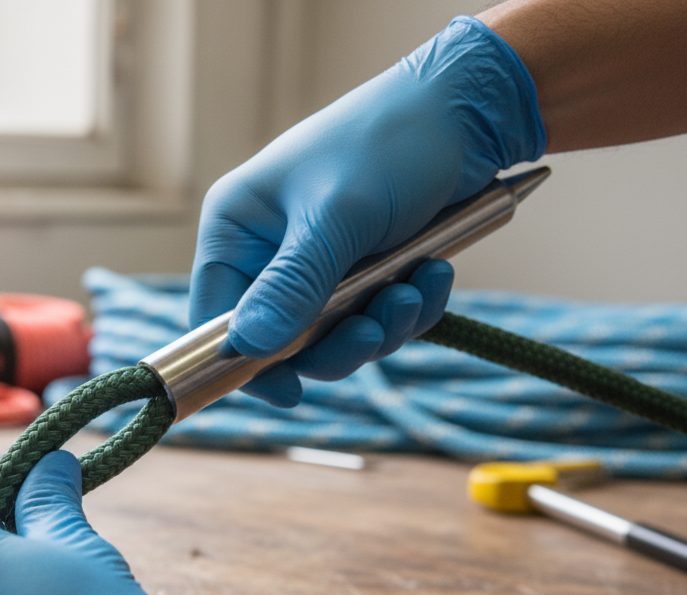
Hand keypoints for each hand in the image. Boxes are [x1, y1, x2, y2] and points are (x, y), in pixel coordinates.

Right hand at [190, 16, 544, 406]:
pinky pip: (375, 319)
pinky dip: (409, 308)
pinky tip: (434, 273)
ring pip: (334, 337)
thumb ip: (291, 286)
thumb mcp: (336, 218)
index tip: (290, 390)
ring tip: (419, 285)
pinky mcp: (365, 269)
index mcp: (237, 229)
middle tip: (376, 329)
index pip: (216, 319)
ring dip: (383, 325)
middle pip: (281, 340)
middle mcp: (268, 251)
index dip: (245, 361)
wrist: (470, 112)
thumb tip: (247, 346)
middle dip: (337, 343)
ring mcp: (319, 263)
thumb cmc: (387, 144)